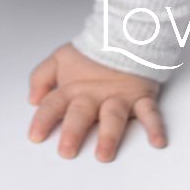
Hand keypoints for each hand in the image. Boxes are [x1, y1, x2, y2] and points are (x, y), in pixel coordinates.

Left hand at [27, 41, 168, 160]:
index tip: (35, 137)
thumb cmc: (92, 54)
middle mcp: (94, 96)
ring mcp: (118, 97)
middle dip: (74, 132)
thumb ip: (41, 77)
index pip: (53, 105)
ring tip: (104, 154)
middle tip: (67, 151)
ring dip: (108, 136)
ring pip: (113, 117)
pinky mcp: (141, 97)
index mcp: (72, 89)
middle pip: (81, 114)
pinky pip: (150, 113)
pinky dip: (155, 127)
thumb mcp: (59, 59)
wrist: (124, 35)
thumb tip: (32, 100)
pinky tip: (157, 142)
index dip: (43, 120)